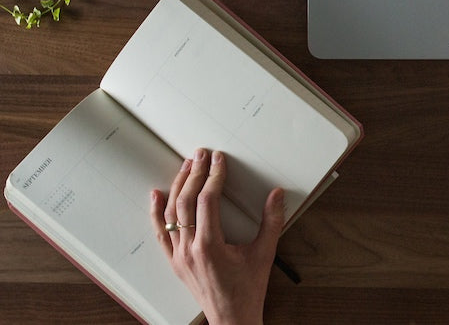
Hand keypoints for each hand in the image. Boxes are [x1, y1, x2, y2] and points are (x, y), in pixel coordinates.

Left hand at [150, 149, 284, 324]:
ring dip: (177, 187)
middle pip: (185, 203)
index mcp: (210, 246)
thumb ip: (272, 221)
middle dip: (193, 174)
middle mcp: (189, 250)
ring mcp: (179, 257)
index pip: (208, 201)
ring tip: (185, 166)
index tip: (219, 160)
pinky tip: (156, 194)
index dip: (214, 176)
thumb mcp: (265, 254)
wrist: (231, 319)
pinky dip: (156, 212)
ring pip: (170, 215)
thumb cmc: (247, 289)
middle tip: (201, 154)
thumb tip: (277, 194)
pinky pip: (160, 234)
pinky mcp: (175, 262)